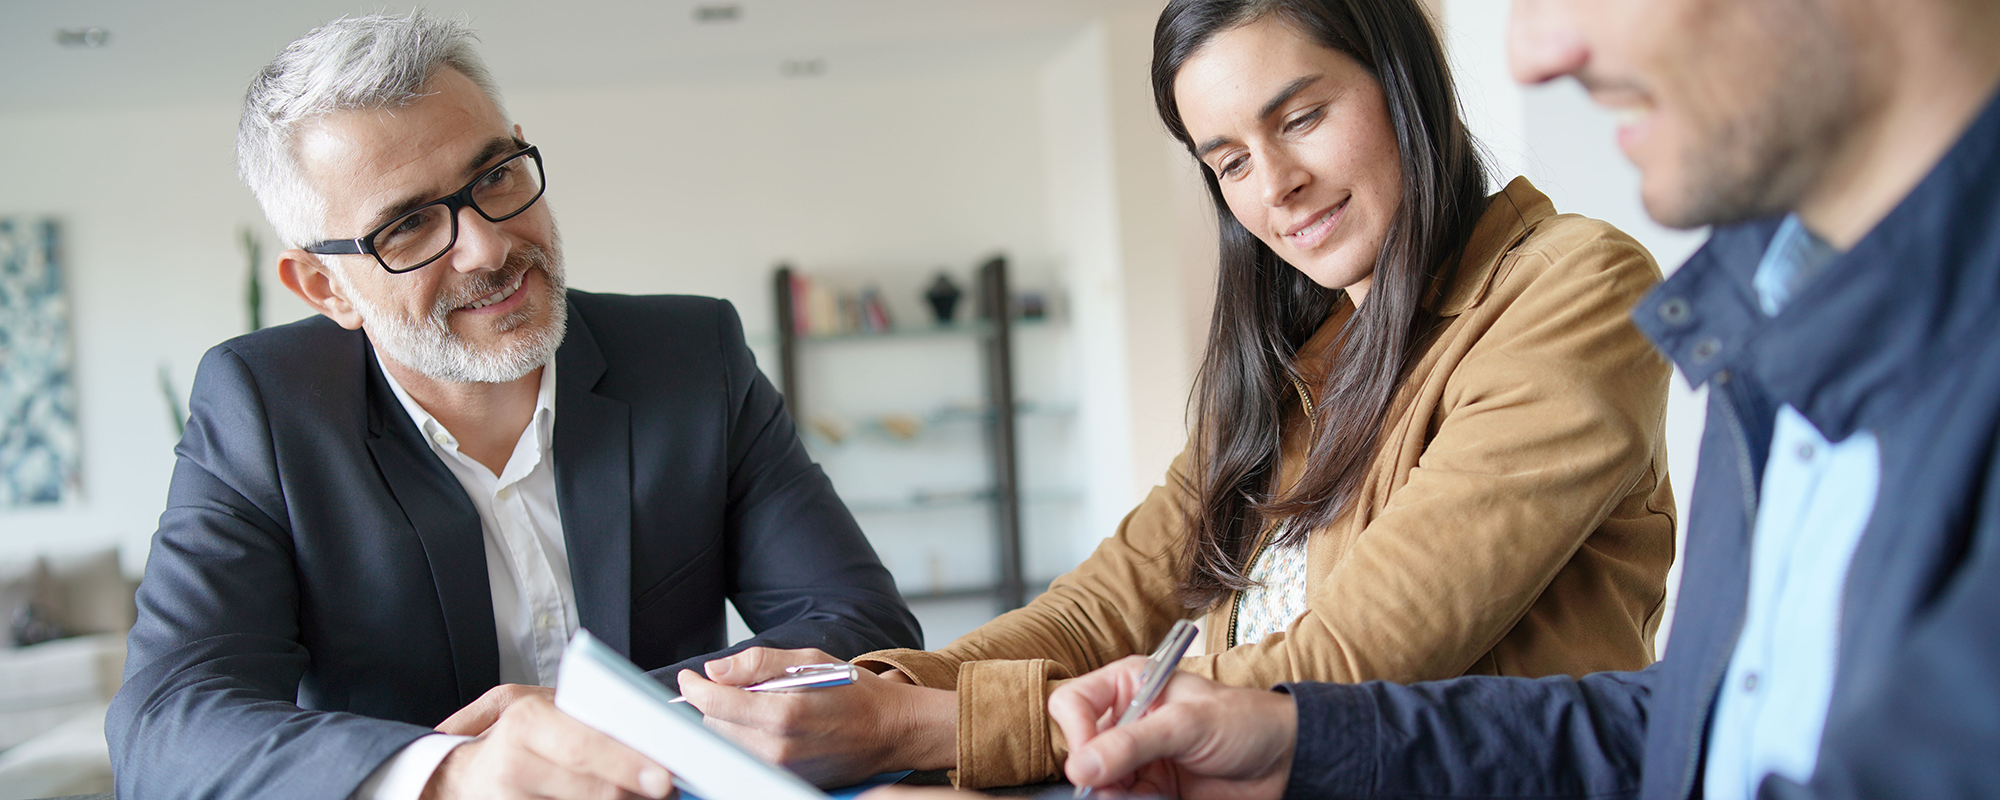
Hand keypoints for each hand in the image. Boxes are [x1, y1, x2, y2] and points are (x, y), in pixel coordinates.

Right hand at [421, 687, 672, 799]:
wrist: (460, 774)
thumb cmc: (513, 738)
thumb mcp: (539, 709)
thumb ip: (583, 715)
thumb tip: (644, 727)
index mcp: (528, 721)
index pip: (584, 745)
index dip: (627, 763)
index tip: (662, 775)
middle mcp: (516, 761)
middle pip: (590, 788)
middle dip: (631, 791)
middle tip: (663, 789)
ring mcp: (511, 798)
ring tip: (640, 795)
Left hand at [677, 647, 955, 786]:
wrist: (889, 731)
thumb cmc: (854, 692)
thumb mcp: (810, 661)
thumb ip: (759, 663)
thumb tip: (715, 670)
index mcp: (783, 712)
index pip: (715, 703)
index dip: (695, 687)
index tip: (690, 678)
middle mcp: (777, 748)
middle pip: (714, 725)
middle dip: (718, 703)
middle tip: (742, 688)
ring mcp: (779, 770)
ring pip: (727, 744)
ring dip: (732, 723)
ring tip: (763, 707)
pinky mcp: (783, 780)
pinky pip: (745, 758)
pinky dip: (747, 740)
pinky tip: (771, 728)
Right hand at [1050, 656, 1294, 799]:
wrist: (1285, 761)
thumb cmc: (1245, 722)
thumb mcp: (1188, 724)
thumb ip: (1133, 743)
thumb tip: (1081, 766)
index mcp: (1130, 684)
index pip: (1073, 703)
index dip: (1077, 732)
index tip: (1091, 761)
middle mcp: (1126, 719)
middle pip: (1080, 749)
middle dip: (1095, 773)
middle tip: (1117, 788)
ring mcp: (1136, 757)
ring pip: (1097, 782)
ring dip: (1112, 795)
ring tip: (1144, 796)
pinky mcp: (1150, 789)